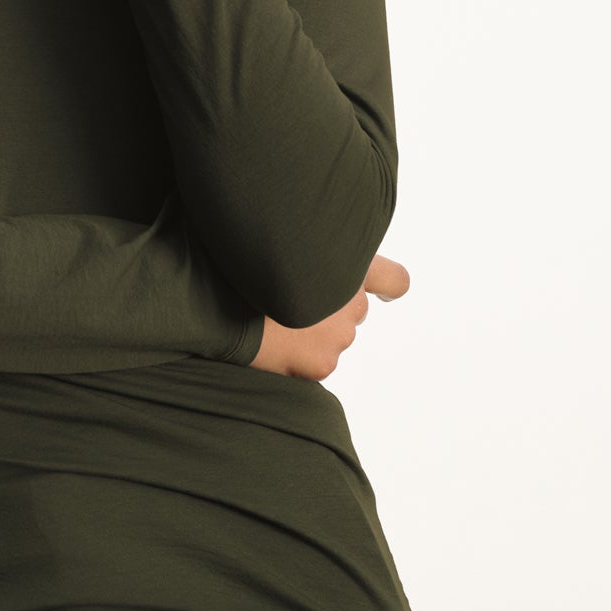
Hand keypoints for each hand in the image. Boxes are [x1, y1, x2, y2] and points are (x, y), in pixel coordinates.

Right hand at [248, 254, 410, 379]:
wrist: (216, 299)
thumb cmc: (237, 265)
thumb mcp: (278, 246)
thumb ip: (305, 254)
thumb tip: (306, 268)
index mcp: (345, 262)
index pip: (394, 279)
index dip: (388, 286)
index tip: (384, 292)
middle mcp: (351, 298)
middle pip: (353, 310)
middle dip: (328, 311)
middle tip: (287, 305)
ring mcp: (339, 334)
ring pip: (331, 340)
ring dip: (309, 336)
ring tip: (269, 324)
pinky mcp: (322, 364)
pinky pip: (312, 364)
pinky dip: (293, 359)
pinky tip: (267, 344)